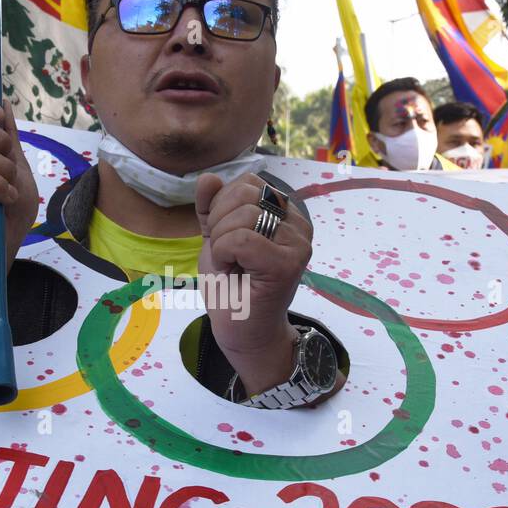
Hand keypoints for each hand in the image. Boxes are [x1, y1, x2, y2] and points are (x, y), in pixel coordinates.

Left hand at [195, 174, 310, 396]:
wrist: (240, 330)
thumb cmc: (231, 286)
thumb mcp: (214, 237)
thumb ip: (210, 207)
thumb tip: (209, 176)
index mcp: (285, 211)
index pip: (247, 182)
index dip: (222, 206)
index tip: (224, 239)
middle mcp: (298, 222)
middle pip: (245, 194)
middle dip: (219, 223)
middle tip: (226, 255)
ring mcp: (298, 242)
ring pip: (243, 215)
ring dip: (221, 242)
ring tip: (231, 265)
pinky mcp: (289, 263)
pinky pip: (242, 239)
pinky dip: (224, 254)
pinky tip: (233, 270)